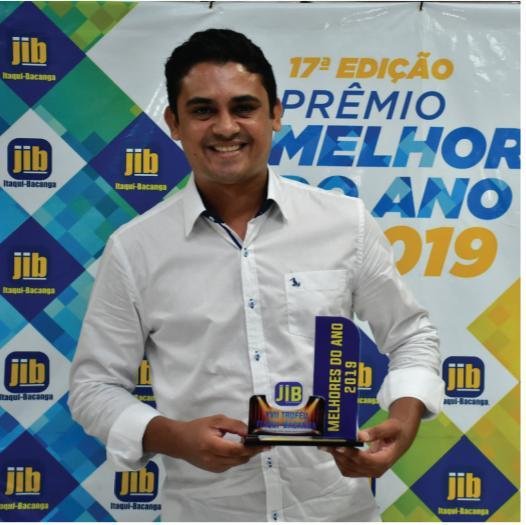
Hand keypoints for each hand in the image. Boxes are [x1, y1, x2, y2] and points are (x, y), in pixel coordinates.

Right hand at [143, 414, 266, 472]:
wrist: (179, 442)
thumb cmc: (197, 428)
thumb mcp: (215, 421)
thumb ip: (233, 425)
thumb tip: (249, 432)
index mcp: (211, 445)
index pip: (237, 449)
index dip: (252, 447)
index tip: (265, 443)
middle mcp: (213, 460)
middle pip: (240, 458)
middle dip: (253, 451)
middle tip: (263, 442)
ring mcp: (213, 468)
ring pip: (238, 462)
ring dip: (247, 454)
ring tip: (253, 443)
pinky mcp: (214, 471)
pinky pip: (232, 464)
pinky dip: (238, 457)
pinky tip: (240, 448)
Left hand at [321, 397, 424, 477]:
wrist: (401, 436)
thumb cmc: (397, 430)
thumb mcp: (390, 427)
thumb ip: (377, 431)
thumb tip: (360, 436)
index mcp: (384, 460)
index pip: (364, 460)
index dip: (351, 454)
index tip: (338, 446)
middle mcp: (377, 469)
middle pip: (354, 466)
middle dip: (340, 455)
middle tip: (327, 443)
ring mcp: (370, 471)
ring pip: (349, 469)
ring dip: (338, 459)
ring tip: (327, 446)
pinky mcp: (365, 469)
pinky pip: (350, 469)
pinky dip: (340, 461)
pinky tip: (334, 450)